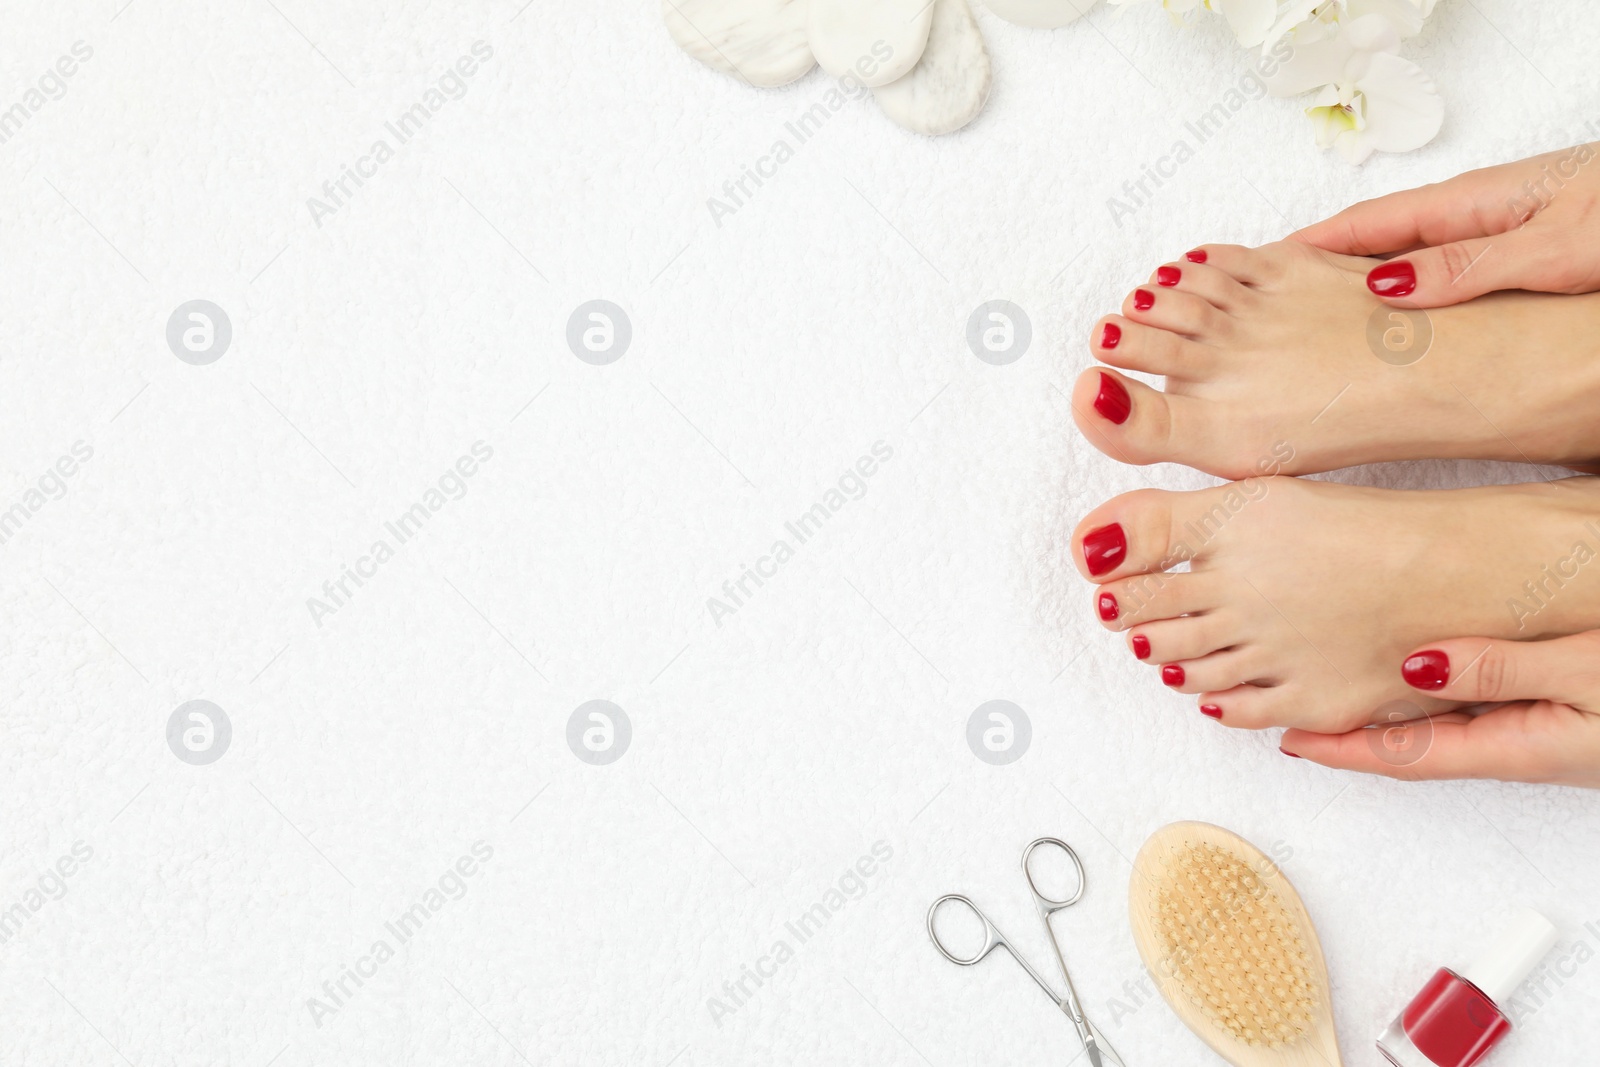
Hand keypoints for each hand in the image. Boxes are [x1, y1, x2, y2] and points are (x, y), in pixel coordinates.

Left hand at [1280, 631, 1599, 787]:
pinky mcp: (1560, 715)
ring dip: (1391, 712)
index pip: (1408, 755)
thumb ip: (1504, 669)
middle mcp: (1523, 748)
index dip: (1342, 747)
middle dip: (1352, 732)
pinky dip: (1437, 692)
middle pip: (1416, 744)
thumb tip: (1417, 666)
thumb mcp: (1586, 672)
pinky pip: (1480, 706)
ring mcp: (1541, 733)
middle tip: (1292, 710)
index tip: (1288, 736)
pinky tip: (1421, 671)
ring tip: (1336, 687)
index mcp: (1520, 748)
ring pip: (1446, 723)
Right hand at [1296, 143, 1599, 307]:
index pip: (1371, 221)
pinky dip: (1416, 295)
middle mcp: (1480, 213)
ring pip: (1416, 260)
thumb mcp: (1554, 246)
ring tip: (1327, 319)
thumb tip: (1386, 285)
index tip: (1266, 263)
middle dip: (1329, 266)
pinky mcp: (1525, 253)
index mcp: (1474, 200)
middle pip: (1384, 240)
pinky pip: (1450, 275)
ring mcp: (1501, 231)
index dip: (1315, 242)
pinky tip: (1407, 317)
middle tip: (1280, 300)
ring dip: (1371, 285)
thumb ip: (1472, 265)